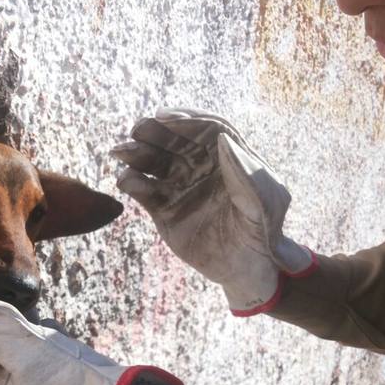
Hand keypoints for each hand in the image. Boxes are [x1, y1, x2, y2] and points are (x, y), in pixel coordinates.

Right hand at [111, 109, 315, 314]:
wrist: (247, 268)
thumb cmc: (264, 231)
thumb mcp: (264, 201)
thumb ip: (245, 172)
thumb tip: (222, 138)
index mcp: (228, 157)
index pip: (205, 129)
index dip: (186, 119)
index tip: (166, 117)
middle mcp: (201, 167)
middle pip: (174, 141)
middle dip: (155, 132)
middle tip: (137, 129)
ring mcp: (180, 187)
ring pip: (154, 163)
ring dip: (136, 154)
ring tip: (120, 152)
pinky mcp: (164, 210)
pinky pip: (144, 192)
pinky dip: (132, 183)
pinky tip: (125, 180)